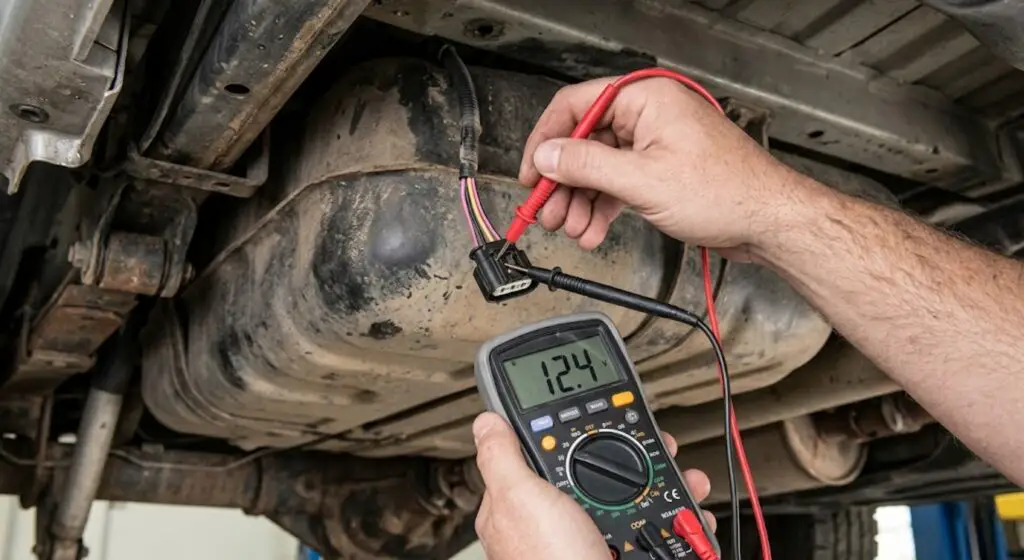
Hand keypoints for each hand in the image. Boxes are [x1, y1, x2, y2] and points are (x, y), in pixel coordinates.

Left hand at [472, 412, 713, 559]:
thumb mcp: (520, 500)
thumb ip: (502, 458)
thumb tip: (487, 422)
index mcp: (522, 507)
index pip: (546, 455)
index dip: (576, 434)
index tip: (606, 418)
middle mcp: (557, 525)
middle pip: (598, 473)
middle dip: (634, 458)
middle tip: (659, 448)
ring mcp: (592, 541)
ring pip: (634, 499)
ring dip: (667, 485)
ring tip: (685, 479)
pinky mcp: (624, 556)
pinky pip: (656, 529)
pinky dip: (679, 519)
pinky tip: (688, 514)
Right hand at [520, 77, 815, 255]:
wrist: (768, 222)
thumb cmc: (727, 192)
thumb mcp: (642, 180)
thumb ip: (586, 166)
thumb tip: (547, 157)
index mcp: (644, 98)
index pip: (573, 107)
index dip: (545, 142)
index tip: (531, 174)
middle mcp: (648, 115)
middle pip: (583, 142)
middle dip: (563, 182)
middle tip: (547, 211)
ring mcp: (654, 143)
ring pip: (599, 168)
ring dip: (580, 201)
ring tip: (571, 228)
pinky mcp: (660, 170)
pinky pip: (618, 183)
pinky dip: (602, 207)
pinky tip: (592, 230)